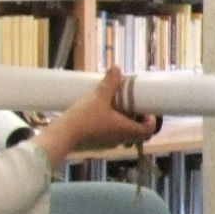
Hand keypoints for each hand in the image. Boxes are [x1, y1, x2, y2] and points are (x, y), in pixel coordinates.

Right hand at [34, 66, 157, 165]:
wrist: (62, 135)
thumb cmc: (85, 118)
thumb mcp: (99, 97)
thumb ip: (109, 84)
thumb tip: (117, 68)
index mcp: (126, 130)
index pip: (148, 131)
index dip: (151, 121)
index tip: (147, 109)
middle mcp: (120, 140)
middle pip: (137, 133)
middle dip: (138, 120)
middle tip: (133, 106)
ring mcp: (109, 144)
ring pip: (124, 135)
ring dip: (125, 123)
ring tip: (118, 107)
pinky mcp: (98, 144)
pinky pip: (112, 136)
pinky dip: (113, 126)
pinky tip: (103, 114)